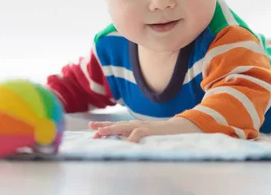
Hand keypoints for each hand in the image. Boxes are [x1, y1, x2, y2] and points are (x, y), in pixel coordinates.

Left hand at [88, 117, 202, 142]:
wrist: (178, 128)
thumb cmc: (161, 134)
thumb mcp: (146, 137)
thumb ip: (135, 138)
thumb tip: (125, 145)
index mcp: (134, 126)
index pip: (116, 125)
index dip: (104, 127)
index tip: (92, 129)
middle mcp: (135, 124)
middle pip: (116, 124)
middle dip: (103, 127)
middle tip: (91, 128)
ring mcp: (142, 126)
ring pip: (123, 127)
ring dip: (111, 129)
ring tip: (100, 132)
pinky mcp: (149, 130)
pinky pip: (137, 134)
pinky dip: (130, 138)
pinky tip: (123, 142)